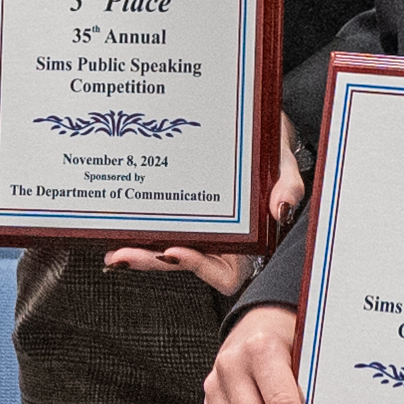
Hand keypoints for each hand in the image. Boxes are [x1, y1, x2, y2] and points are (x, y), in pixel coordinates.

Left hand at [103, 116, 298, 288]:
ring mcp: (194, 228)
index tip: (176, 253)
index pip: (223, 274)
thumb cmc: (269, 154)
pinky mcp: (176, 213)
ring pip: (162, 248)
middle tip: (127, 254)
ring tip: (115, 247)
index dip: (199, 267)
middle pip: (182, 262)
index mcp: (245, 243)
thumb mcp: (284, 167)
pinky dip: (134, 227)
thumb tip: (281, 208)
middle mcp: (216, 242)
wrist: (250, 129)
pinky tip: (115, 224)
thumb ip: (289, 186)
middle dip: (152, 261)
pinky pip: (155, 225)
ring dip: (137, 250)